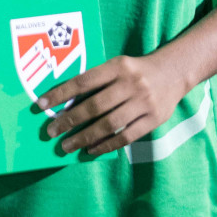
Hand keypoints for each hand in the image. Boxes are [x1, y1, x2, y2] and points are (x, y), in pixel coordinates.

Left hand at [35, 53, 187, 155]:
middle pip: (95, 105)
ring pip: (109, 124)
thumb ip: (96, 81)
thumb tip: (66, 102)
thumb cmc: (135, 70)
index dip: (61, 93)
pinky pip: (126, 137)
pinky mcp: (153, 120)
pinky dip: (106, 145)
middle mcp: (130, 84)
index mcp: (117, 67)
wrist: (174, 72)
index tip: (41, 105)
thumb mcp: (117, 66)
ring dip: (84, 137)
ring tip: (67, 146)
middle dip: (70, 120)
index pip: (84, 81)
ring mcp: (143, 103)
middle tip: (51, 131)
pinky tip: (90, 150)